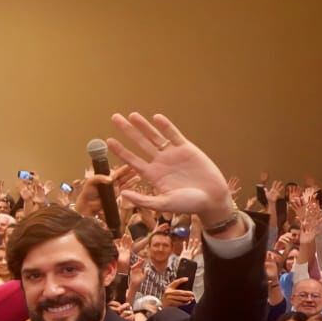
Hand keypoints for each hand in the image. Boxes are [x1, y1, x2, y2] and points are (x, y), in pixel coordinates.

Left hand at [106, 113, 236, 226]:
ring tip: (132, 115)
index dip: (121, 150)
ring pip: (155, 136)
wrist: (212, 199)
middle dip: (128, 131)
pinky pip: (174, 135)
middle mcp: (160, 162)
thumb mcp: (163, 204)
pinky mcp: (187, 149)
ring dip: (144, 126)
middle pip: (140, 143)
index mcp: (153, 175)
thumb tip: (122, 194)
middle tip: (115, 118)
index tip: (109, 141)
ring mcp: (173, 155)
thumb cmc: (188, 205)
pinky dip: (166, 126)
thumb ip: (143, 200)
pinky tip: (156, 118)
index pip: (132, 160)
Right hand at [162, 277, 193, 307]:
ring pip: (179, 298)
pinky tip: (188, 302)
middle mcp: (168, 292)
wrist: (162, 304)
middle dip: (187, 293)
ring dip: (186, 298)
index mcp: (169, 287)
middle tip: (192, 293)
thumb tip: (187, 286)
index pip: (175, 282)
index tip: (187, 278)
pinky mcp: (169, 303)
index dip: (181, 280)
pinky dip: (184, 303)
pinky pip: (178, 303)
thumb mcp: (171, 291)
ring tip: (192, 298)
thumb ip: (177, 288)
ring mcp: (168, 298)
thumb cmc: (169, 296)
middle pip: (179, 292)